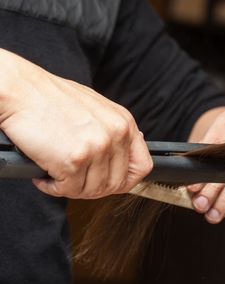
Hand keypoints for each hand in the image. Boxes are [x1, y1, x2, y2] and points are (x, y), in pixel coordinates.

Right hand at [0, 49, 151, 198]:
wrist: (18, 89)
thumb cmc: (49, 98)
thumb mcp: (95, 108)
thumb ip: (112, 131)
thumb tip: (122, 153)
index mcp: (124, 122)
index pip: (142, 166)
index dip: (127, 181)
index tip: (112, 183)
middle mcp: (116, 135)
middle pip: (116, 183)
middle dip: (93, 188)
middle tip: (74, 181)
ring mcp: (97, 148)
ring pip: (93, 190)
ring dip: (72, 188)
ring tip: (56, 174)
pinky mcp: (75, 160)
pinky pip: (69, 190)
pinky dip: (53, 187)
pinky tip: (44, 175)